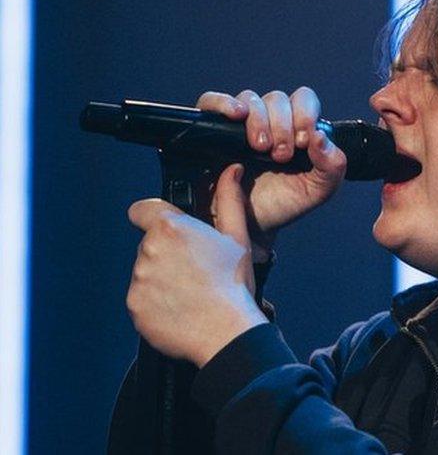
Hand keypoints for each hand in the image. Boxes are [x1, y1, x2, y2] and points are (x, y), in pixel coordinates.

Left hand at [127, 163, 268, 366]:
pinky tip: (180, 307)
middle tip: (194, 268)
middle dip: (167, 252)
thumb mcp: (237, 237)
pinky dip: (156, 302)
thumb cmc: (234, 285)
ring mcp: (138, 280)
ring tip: (190, 291)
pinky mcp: (134, 305)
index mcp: (171, 229)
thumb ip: (229, 199)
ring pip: (145, 271)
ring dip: (161, 278)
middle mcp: (148, 251)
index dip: (153, 216)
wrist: (226, 332)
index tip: (168, 230)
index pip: (142, 209)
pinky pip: (141, 298)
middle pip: (149, 243)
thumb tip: (232, 171)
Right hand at [195, 87, 346, 257]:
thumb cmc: (282, 204)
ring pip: (250, 99)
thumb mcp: (317, 190)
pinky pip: (212, 101)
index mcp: (297, 128)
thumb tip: (322, 137)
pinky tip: (236, 115)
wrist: (248, 226)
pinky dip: (224, 103)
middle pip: (277, 99)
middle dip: (283, 125)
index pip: (304, 100)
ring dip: (259, 120)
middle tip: (280, 155)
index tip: (304, 142)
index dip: (305, 115)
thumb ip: (332, 166)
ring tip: (260, 148)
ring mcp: (240, 123)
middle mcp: (270, 120)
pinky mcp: (212, 128)